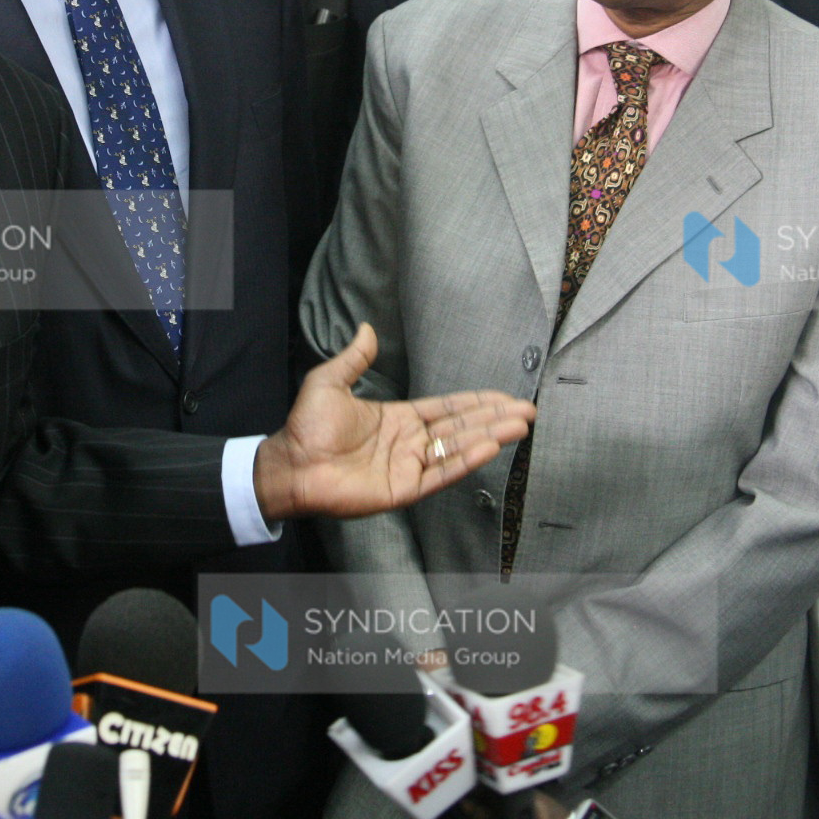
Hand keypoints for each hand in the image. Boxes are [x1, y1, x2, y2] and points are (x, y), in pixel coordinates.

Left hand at [253, 325, 533, 521]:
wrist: (292, 463)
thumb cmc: (306, 426)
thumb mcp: (331, 381)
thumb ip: (355, 358)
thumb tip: (367, 329)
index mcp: (399, 419)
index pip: (448, 409)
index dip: (477, 403)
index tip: (505, 397)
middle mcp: (410, 443)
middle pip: (461, 428)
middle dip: (495, 419)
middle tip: (527, 411)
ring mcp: (409, 467)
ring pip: (458, 450)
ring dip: (489, 437)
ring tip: (519, 426)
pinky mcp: (404, 489)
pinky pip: (440, 474)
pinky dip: (465, 461)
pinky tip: (488, 448)